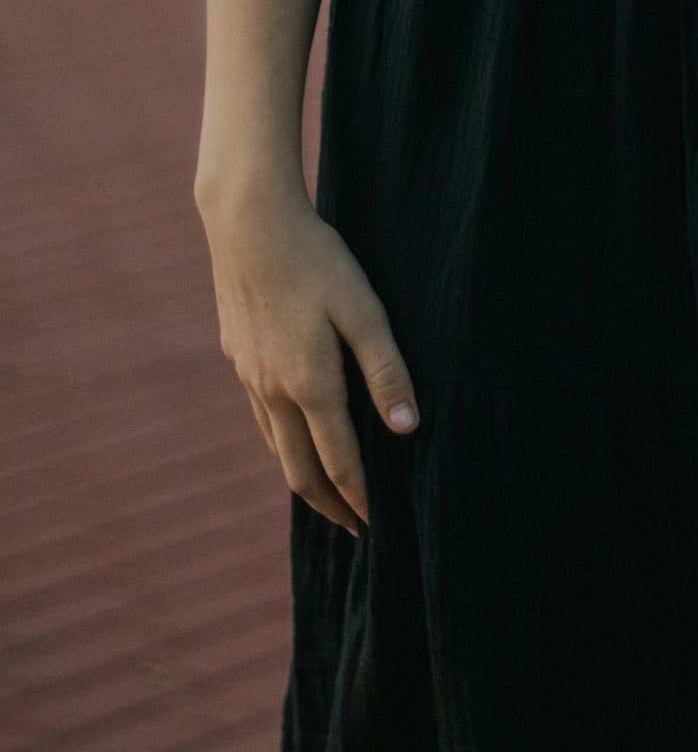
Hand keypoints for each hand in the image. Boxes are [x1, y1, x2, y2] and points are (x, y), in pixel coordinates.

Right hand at [195, 171, 419, 535]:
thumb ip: (386, 371)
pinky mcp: (238, 356)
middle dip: (329, 505)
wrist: (249, 223)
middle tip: (354, 528)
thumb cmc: (317, 261)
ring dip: (303, 476)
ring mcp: (250, 375)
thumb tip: (406, 430)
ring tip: (328, 492)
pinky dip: (280, 441)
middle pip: (299, 470)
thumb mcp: (364, 310)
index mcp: (309, 385)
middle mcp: (273, 390)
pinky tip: (293, 434)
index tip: (376, 526)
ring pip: (275, 446)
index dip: (359, 498)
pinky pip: (261, 416)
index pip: (338, 462)